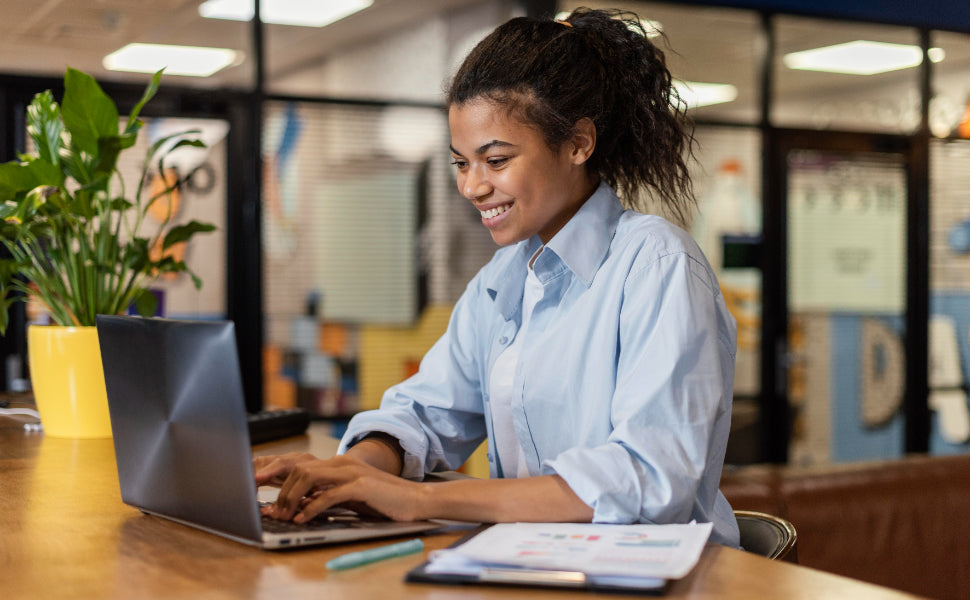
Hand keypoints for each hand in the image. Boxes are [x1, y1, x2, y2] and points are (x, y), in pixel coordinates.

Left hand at [254, 453, 426, 522]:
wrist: (416, 500)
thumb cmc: (383, 501)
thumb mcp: (350, 497)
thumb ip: (327, 496)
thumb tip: (300, 505)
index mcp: (339, 463)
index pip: (300, 466)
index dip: (278, 479)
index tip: (263, 494)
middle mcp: (342, 463)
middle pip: (299, 469)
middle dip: (279, 490)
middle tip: (271, 512)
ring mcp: (352, 472)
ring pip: (309, 477)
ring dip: (291, 498)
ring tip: (284, 516)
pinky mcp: (361, 486)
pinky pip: (329, 494)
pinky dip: (311, 507)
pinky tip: (303, 518)